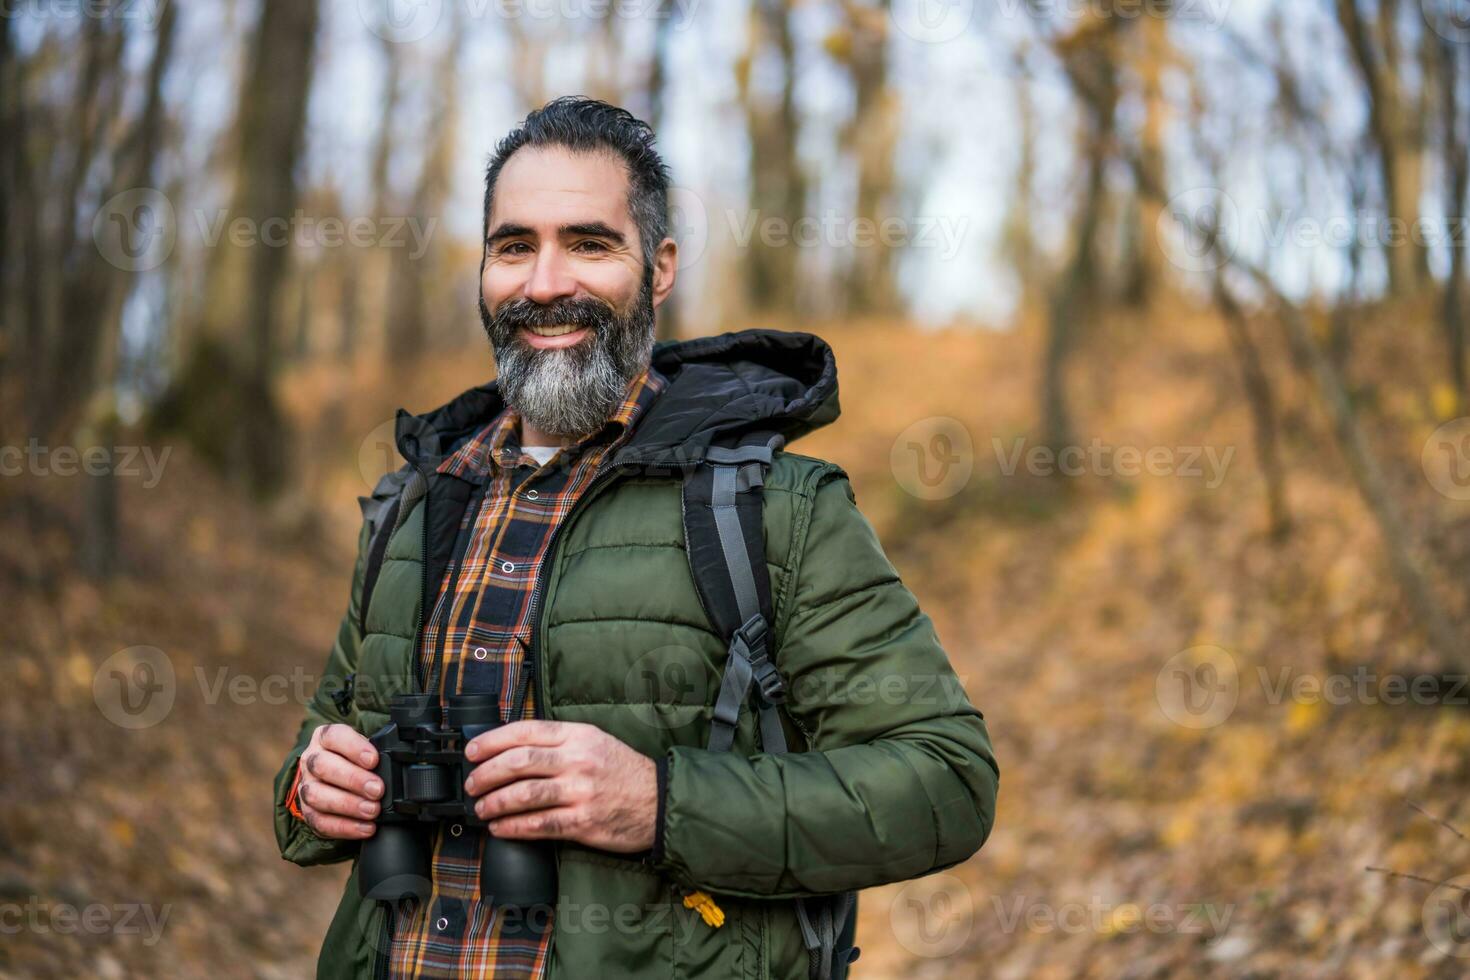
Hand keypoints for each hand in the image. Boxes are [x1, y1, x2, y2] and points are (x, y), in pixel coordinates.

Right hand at [297, 723, 382, 839]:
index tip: (374, 760)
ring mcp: (306, 786)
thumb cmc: (356, 760)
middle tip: (377, 789)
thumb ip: (378, 753)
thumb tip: (396, 765)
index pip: (334, 736)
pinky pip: (320, 821)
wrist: (338, 778)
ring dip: (348, 804)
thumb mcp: (366, 748)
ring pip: (317, 795)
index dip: (353, 747)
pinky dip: (344, 827)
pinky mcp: (307, 812)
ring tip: (373, 810)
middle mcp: (311, 760)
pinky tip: (365, 827)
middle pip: (323, 766)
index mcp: (325, 738)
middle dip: (353, 779)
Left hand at [463, 721, 656, 852]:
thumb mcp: (594, 741)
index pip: (525, 732)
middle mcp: (577, 760)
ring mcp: (580, 791)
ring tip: (482, 808)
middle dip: (486, 774)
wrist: (658, 800)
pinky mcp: (583, 822)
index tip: (472, 752)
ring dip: (495, 803)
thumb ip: (558, 742)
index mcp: (578, 735)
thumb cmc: (623, 771)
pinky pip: (539, 824)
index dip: (492, 741)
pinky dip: (514, 827)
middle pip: (518, 762)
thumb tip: (512, 750)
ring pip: (524, 794)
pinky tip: (500, 828)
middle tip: (472, 784)